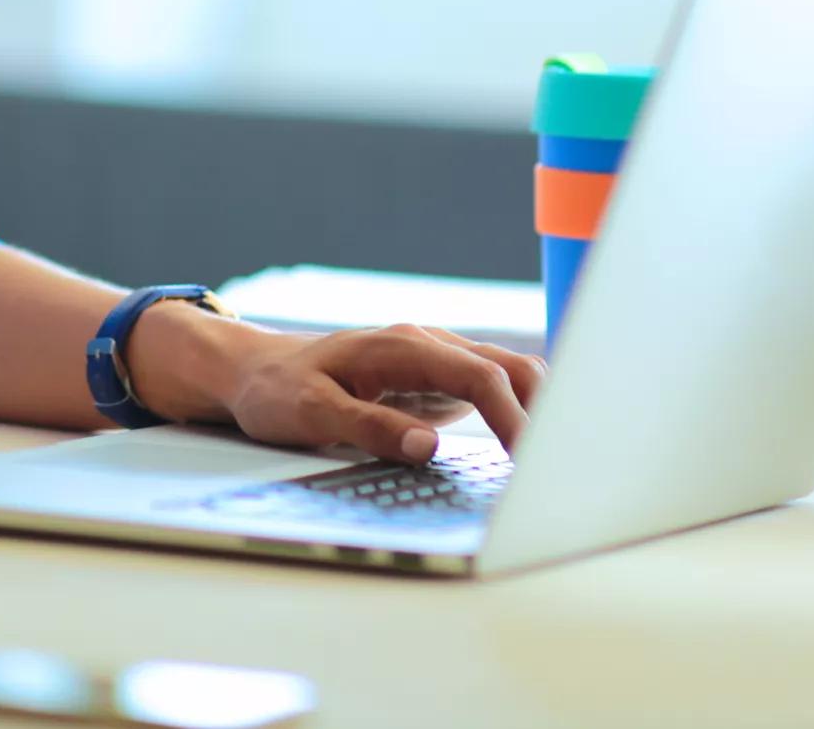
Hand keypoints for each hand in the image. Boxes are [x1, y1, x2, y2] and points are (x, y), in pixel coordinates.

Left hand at [215, 322, 545, 463]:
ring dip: (535, 411)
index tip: (528, 461)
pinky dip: (516, 414)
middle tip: (559, 468)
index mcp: (402, 347)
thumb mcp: (310, 414)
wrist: (255, 371)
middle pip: (508, 369)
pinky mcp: (434, 382)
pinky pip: (489, 391)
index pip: (479, 376)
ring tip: (554, 461)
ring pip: (506, 376)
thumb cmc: (278, 391)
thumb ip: (369, 428)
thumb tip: (429, 449)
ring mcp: (434, 362)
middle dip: (542, 412)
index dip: (512, 419)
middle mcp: (426, 346)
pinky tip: (527, 448)